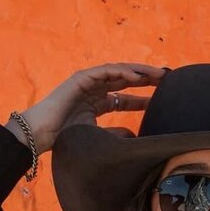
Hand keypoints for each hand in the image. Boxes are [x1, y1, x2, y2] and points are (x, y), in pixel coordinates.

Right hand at [8, 62, 168, 154]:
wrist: (41, 135)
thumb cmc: (64, 139)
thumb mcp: (97, 137)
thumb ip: (115, 134)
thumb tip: (134, 136)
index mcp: (97, 103)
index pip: (125, 96)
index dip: (143, 96)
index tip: (163, 98)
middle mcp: (94, 89)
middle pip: (125, 80)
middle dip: (147, 79)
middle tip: (168, 79)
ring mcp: (88, 82)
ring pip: (118, 72)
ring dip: (139, 71)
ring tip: (158, 74)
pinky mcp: (81, 78)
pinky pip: (105, 71)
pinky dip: (121, 72)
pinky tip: (137, 77)